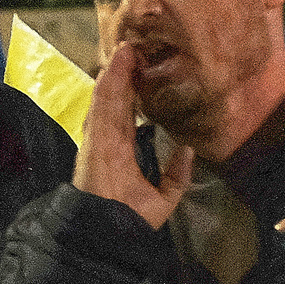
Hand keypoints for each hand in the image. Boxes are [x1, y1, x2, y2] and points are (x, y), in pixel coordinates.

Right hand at [76, 47, 192, 228]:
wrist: (111, 234)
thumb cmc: (132, 219)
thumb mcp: (164, 195)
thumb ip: (176, 173)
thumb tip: (189, 149)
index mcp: (121, 150)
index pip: (127, 114)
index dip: (132, 92)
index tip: (141, 71)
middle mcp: (108, 141)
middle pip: (115, 101)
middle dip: (123, 75)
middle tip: (133, 48)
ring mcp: (99, 139)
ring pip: (107, 99)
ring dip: (115, 74)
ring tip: (126, 49)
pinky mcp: (95, 141)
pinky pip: (101, 109)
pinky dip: (107, 88)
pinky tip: (113, 68)